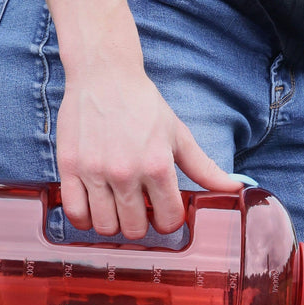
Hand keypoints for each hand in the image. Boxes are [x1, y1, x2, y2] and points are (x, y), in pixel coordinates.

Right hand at [56, 66, 239, 238]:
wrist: (103, 75)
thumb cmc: (143, 105)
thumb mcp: (178, 135)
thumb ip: (204, 168)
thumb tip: (234, 188)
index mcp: (158, 165)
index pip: (168, 220)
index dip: (168, 221)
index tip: (163, 213)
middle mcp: (126, 172)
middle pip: (134, 230)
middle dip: (140, 225)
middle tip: (138, 211)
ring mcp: (95, 171)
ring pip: (105, 227)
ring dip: (113, 224)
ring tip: (115, 209)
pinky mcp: (69, 167)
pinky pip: (75, 213)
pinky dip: (84, 219)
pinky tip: (93, 208)